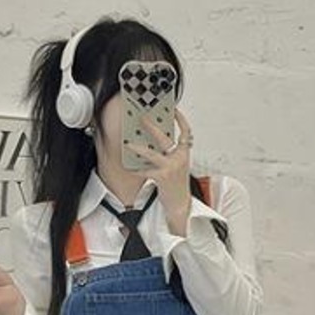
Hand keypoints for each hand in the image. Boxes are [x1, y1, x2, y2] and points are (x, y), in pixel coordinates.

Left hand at [127, 107, 193, 231]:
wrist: (180, 204)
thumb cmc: (178, 185)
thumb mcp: (179, 166)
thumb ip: (172, 154)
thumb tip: (157, 143)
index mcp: (184, 154)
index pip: (185, 132)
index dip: (180, 119)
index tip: (174, 110)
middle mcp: (179, 158)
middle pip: (164, 138)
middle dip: (151, 126)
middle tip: (141, 119)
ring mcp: (171, 167)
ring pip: (151, 154)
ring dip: (138, 148)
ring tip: (128, 144)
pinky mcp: (162, 177)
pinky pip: (145, 170)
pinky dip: (136, 169)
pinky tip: (130, 168)